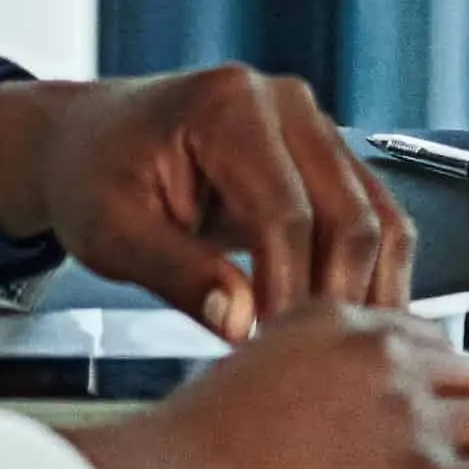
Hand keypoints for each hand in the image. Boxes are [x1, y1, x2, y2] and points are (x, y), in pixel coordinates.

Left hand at [0, 65, 407, 337]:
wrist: (91, 141)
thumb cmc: (95, 176)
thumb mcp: (113, 231)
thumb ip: (177, 273)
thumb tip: (241, 323)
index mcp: (229, 105)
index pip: (284, 210)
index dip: (287, 288)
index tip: (275, 347)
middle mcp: (285, 102)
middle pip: (349, 211)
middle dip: (340, 295)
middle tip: (320, 366)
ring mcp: (313, 125)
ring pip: (377, 214)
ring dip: (372, 288)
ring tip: (351, 356)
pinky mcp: (325, 157)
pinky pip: (372, 216)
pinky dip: (373, 272)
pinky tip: (356, 324)